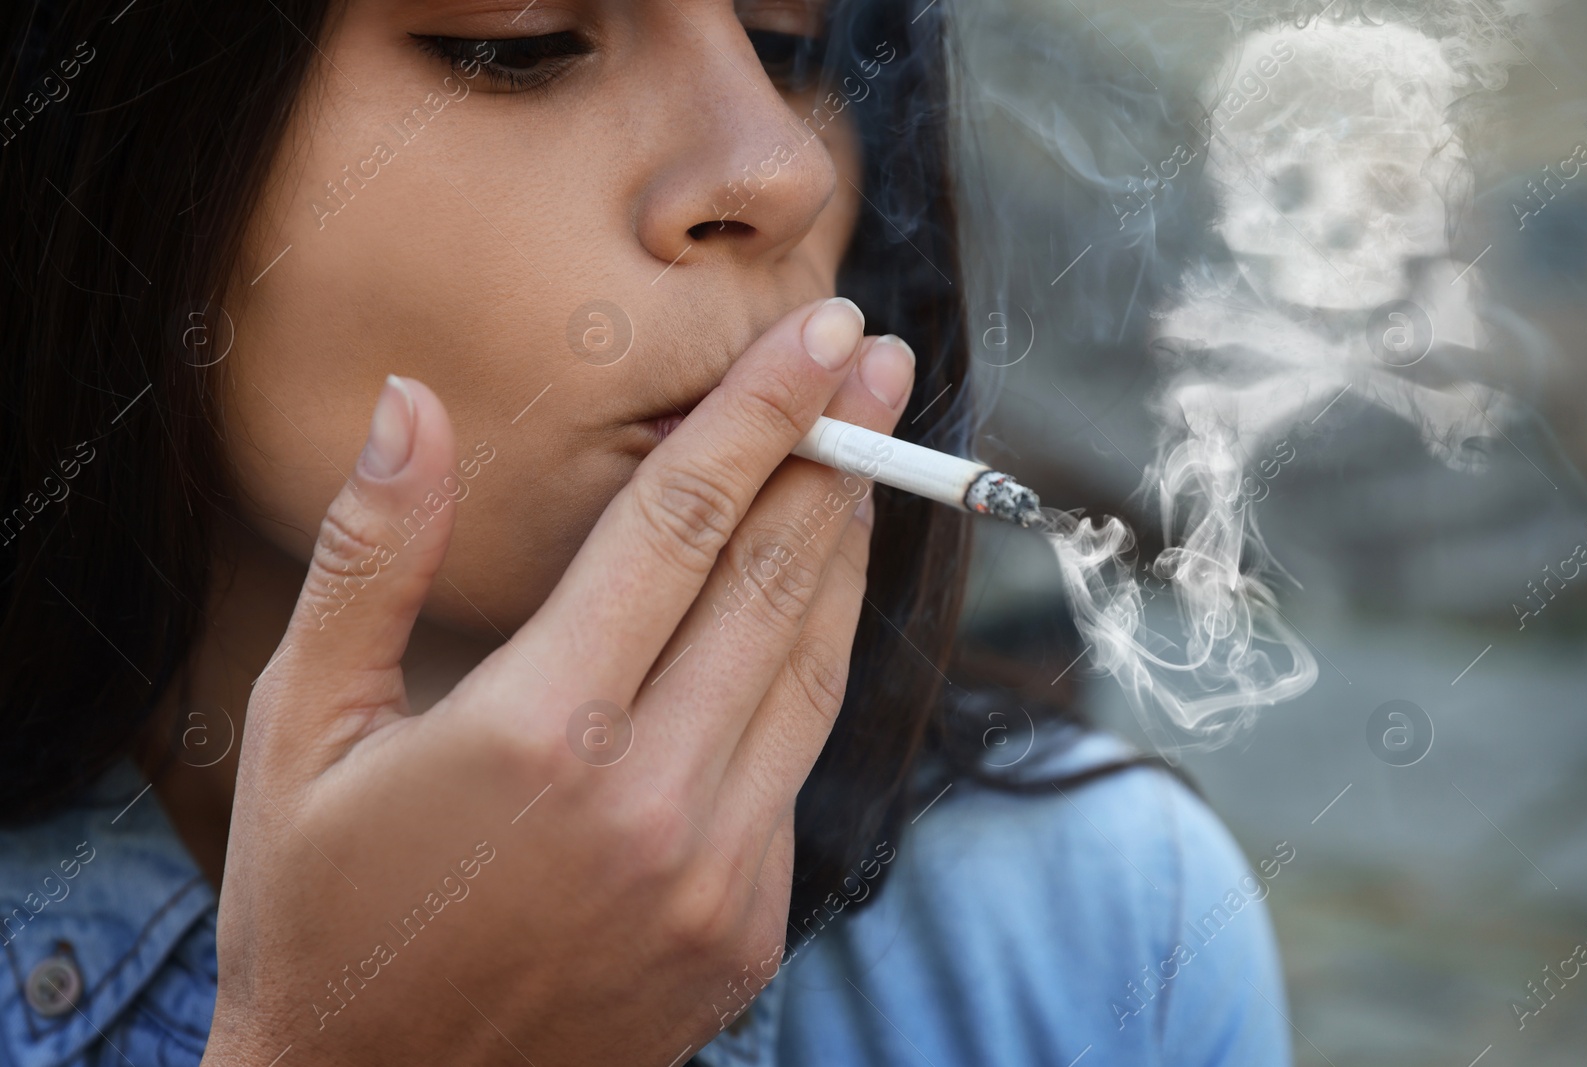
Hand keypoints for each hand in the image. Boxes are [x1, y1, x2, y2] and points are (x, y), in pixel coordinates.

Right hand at [201, 297, 917, 1065]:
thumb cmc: (319, 907)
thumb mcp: (302, 728)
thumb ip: (369, 560)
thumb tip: (410, 408)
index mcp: (542, 729)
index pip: (684, 521)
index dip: (762, 410)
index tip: (825, 331)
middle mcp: (654, 797)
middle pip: (778, 580)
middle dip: (835, 453)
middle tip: (879, 365)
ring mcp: (717, 872)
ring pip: (814, 668)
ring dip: (844, 552)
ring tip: (863, 461)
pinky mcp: (747, 926)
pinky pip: (799, 762)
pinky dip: (810, 668)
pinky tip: (805, 611)